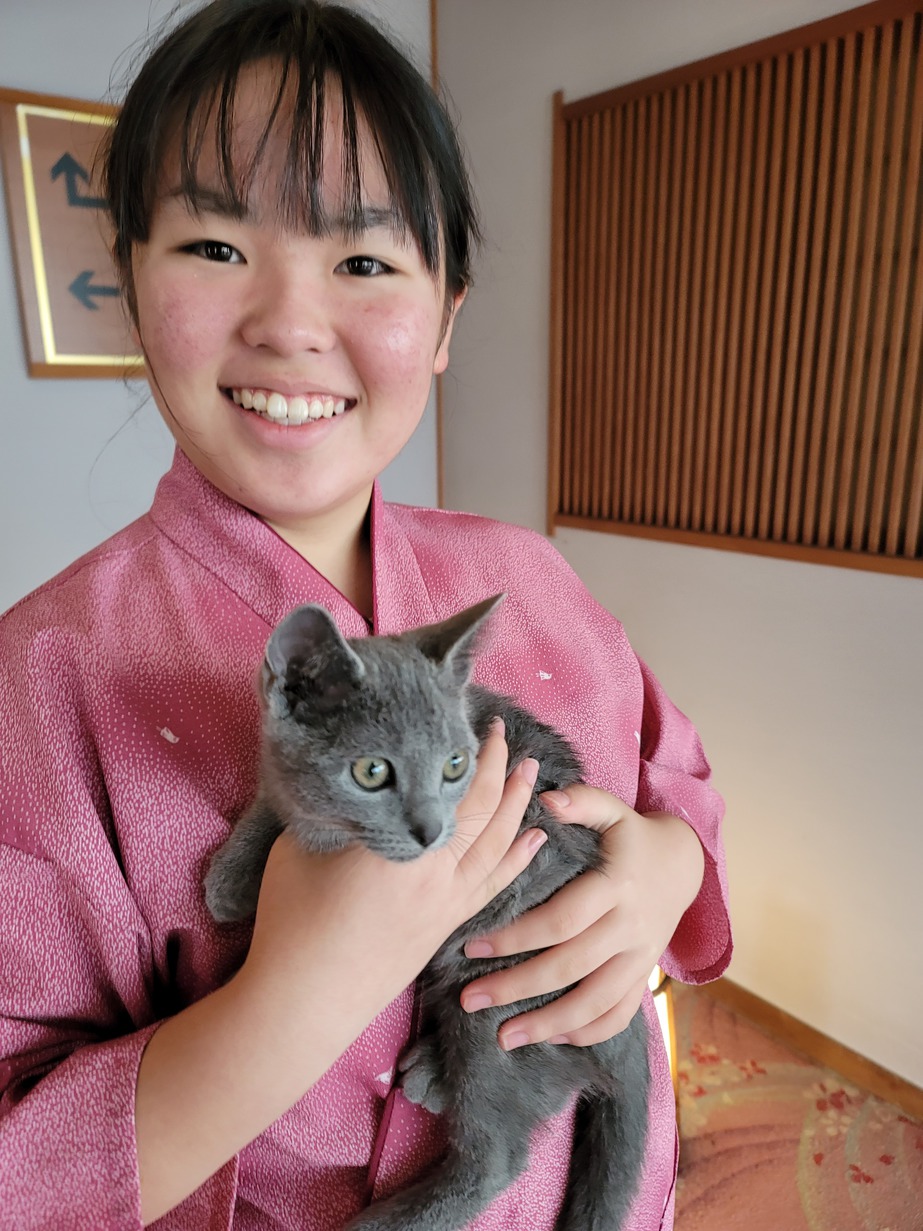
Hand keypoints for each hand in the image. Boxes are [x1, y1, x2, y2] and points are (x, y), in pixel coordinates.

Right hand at [242, 720, 546, 1025]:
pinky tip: (534, 839)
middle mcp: (436, 871)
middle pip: (481, 809)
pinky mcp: (446, 927)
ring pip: (497, 845)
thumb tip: (355, 781)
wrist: (305, 1002)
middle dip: (498, 767)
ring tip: (533, 770)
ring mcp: (446, 902)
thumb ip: (337, 808)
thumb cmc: (293, 921)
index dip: (464, 750)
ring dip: (518, 805)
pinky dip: (518, 857)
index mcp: (403, 845)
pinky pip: (494, 884)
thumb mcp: (302, 844)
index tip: (470, 718)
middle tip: (506, 731)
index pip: (447, 786)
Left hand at [458, 786, 704, 1047]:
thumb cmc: (633, 835)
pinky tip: (550, 1038)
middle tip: (470, 999)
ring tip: (502, 1038)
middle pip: (570, 967)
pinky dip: (587, 1032)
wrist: (685, 864)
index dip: (517, 937)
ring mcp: (641, 957)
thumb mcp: (613, 809)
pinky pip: (620, 1014)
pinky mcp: (645, 974)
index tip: (473, 947)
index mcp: (615, 887)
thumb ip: (582, 802)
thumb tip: (546, 799)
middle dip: (517, 987)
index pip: (562, 920)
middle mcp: (630, 927)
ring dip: (547, 1024)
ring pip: (595, 1002)